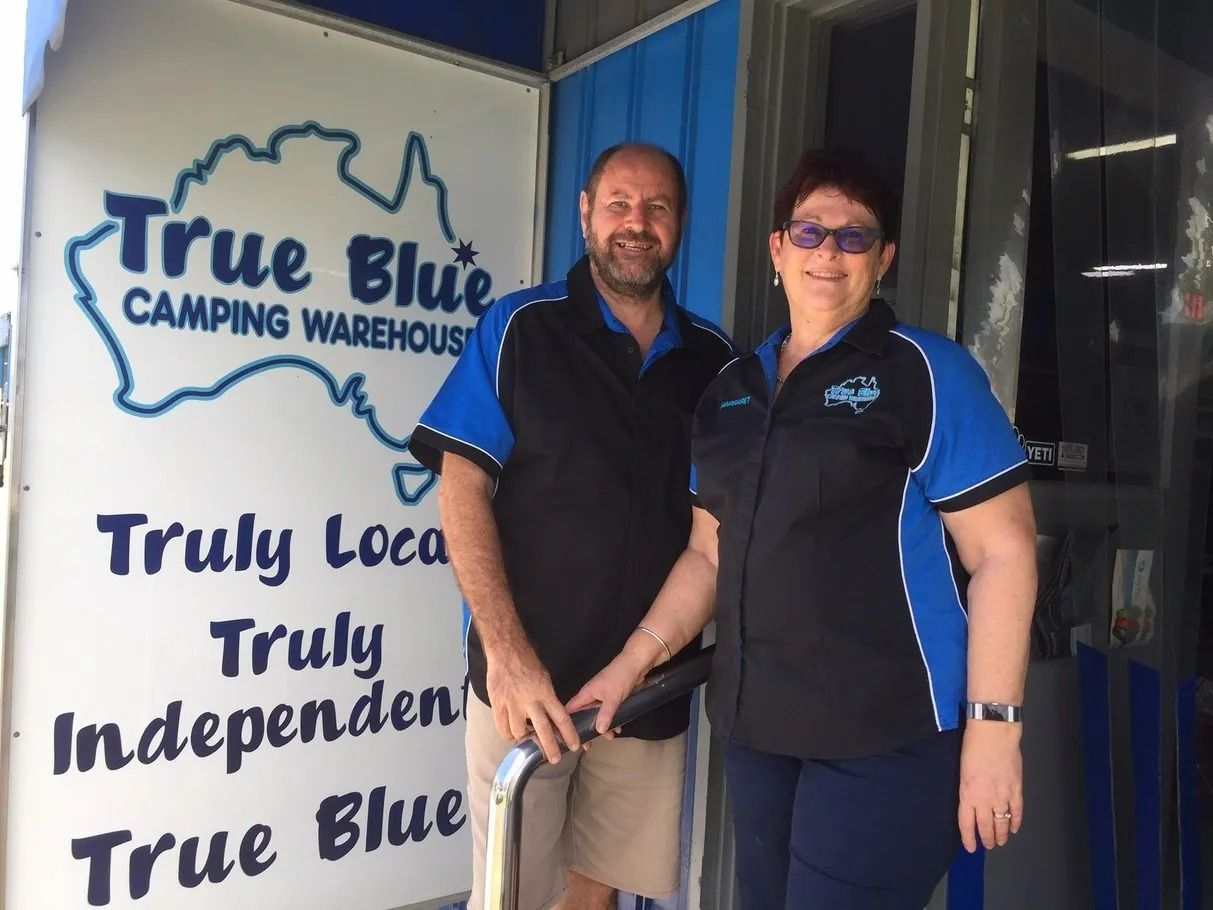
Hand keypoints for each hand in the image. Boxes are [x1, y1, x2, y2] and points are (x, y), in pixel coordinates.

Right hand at [485, 646, 578, 763]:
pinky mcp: (497, 704)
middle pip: (542, 730)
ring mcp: (512, 703)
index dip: (569, 734)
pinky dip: (508, 734)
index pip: (561, 718)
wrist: (505, 650)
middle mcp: (529, 700)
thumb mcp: (544, 678)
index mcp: (545, 692)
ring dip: (525, 740)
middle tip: (554, 759)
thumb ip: (547, 697)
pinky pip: (502, 727)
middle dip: (550, 747)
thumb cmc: (527, 661)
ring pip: (519, 732)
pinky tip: (512, 734)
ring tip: (528, 740)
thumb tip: (551, 715)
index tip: (574, 745)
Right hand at [566, 650, 649, 737]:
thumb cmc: (620, 677)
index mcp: (586, 694)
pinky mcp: (612, 698)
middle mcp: (591, 696)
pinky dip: (612, 720)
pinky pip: (608, 713)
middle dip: (586, 730)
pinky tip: (619, 728)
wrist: (636, 664)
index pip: (570, 709)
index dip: (567, 723)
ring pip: (597, 715)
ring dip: (603, 726)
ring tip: (610, 738)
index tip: (568, 738)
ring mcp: (602, 697)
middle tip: (588, 745)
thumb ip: (605, 714)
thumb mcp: (612, 697)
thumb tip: (598, 731)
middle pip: (584, 715)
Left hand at [958, 721, 1023, 851]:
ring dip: (1001, 835)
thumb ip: (968, 789)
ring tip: (1000, 841)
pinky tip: (1014, 828)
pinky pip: (1016, 812)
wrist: (993, 732)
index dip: (969, 838)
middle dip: (987, 839)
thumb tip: (972, 801)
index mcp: (967, 793)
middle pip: (986, 827)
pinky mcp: (1016, 790)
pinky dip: (1015, 822)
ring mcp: (1002, 796)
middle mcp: (984, 799)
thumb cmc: (973, 745)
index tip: (971, 848)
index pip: (967, 823)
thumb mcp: (963, 770)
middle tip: (989, 845)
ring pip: (1002, 823)